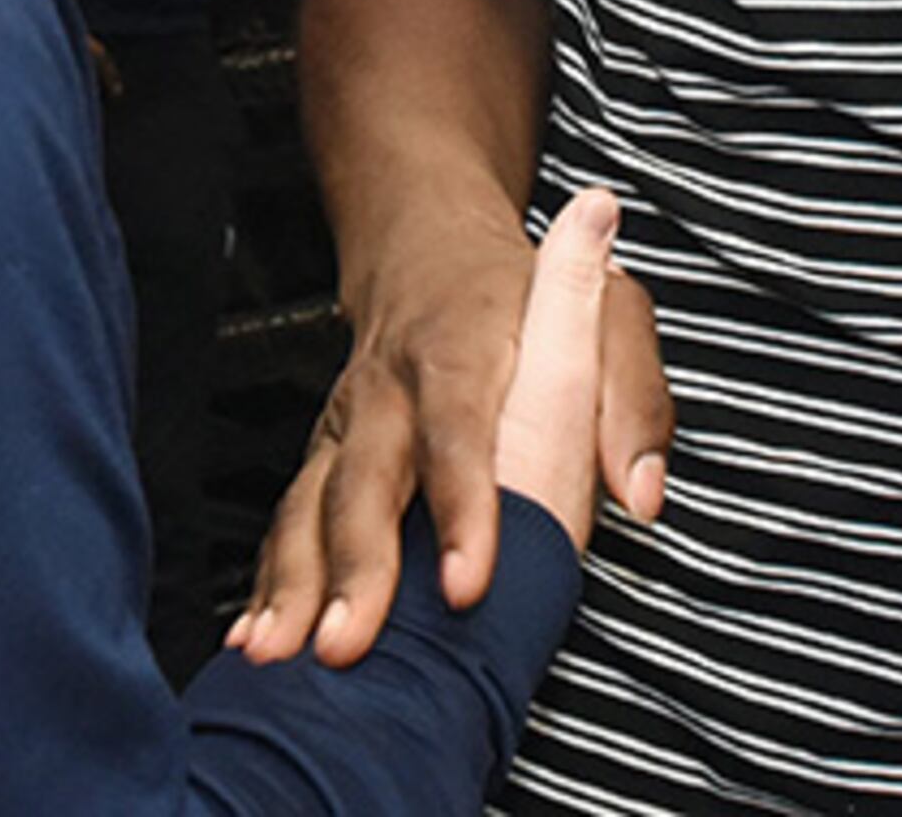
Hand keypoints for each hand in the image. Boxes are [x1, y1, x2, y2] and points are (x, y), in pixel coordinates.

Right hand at [232, 195, 669, 667]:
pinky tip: (257, 637)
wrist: (426, 246)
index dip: (461, 506)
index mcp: (461, 352)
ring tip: (277, 654)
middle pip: (365, 480)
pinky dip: (267, 580)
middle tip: (348, 646)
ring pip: (310, 502)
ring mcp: (346, 425)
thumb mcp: (608, 313)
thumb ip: (633, 400)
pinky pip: (289, 520)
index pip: (459, 431)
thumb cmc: (524, 293)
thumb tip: (644, 492)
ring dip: (292, 582)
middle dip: (353, 566)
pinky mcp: (323, 456)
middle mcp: (390, 391)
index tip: (467, 584)